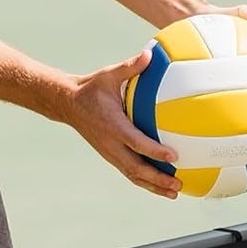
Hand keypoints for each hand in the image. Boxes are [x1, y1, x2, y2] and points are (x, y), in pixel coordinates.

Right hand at [63, 49, 180, 197]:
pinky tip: (161, 186)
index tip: (173, 156)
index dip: (154, 150)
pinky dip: (146, 181)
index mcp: (113, 125)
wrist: (68, 104)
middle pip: (136, 168)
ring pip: (133, 175)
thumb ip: (129, 67)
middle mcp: (111, 144)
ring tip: (174, 192)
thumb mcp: (108, 74)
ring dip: (154, 186)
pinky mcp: (111, 156)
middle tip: (178, 184)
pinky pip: (130, 172)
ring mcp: (110, 153)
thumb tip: (149, 54)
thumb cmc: (92, 88)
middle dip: (157, 178)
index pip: (135, 141)